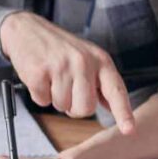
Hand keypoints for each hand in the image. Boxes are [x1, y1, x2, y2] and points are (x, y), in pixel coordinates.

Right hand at [0, 11, 134, 133]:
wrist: (27, 28)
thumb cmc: (60, 48)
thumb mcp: (88, 58)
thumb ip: (100, 82)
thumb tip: (113, 108)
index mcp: (100, 60)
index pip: (116, 90)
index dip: (123, 112)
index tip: (129, 130)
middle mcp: (84, 62)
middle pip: (85, 108)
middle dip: (74, 107)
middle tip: (66, 89)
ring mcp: (61, 66)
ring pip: (62, 107)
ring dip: (55, 98)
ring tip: (52, 77)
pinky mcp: (39, 72)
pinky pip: (42, 101)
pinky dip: (39, 94)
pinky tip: (40, 76)